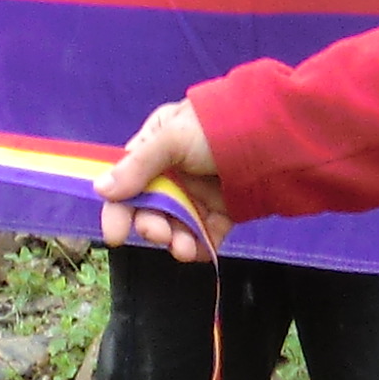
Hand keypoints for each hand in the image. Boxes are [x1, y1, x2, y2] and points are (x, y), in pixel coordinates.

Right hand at [96, 101, 228, 257]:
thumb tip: (100, 189)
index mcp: (157, 144)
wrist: (278, 137)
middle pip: (151, 208)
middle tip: (159, 235)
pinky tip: (199, 252)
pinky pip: (206, 233)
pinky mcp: (224, 209)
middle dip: (151, 226)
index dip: (119, 210)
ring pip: (178, 224)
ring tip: (183, 249)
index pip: (127, 181)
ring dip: (175, 240)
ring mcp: (200, 191)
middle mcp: (175, 170)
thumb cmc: (218, 128)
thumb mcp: (173, 138)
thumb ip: (138, 167)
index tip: (116, 235)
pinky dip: (200, 246)